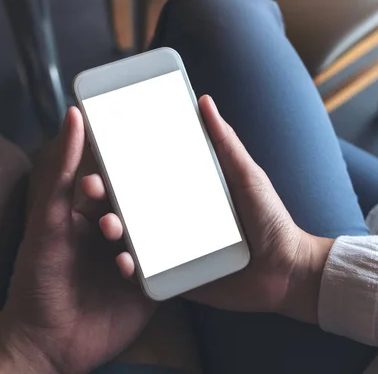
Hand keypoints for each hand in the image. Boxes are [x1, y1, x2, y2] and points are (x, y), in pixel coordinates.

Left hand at [0, 107, 155, 373]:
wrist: (46, 341)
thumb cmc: (39, 279)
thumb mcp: (49, 219)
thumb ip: (63, 171)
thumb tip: (72, 116)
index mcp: (91, 215)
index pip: (116, 182)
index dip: (124, 168)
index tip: (136, 150)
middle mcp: (115, 235)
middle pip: (142, 206)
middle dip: (143, 200)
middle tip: (145, 192)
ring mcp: (133, 260)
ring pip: (157, 235)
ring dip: (149, 232)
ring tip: (124, 236)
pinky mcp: (147, 288)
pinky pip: (164, 269)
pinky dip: (155, 264)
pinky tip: (134, 266)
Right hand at [84, 96, 332, 322]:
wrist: (286, 271)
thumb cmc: (270, 219)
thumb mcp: (246, 175)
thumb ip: (225, 143)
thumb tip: (204, 101)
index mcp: (185, 193)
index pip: (145, 177)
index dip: (119, 167)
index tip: (98, 153)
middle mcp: (172, 219)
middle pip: (130, 206)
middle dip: (105, 197)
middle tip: (91, 188)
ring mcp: (171, 249)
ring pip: (131, 239)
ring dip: (113, 231)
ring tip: (109, 225)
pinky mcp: (175, 277)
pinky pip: (146, 274)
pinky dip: (131, 269)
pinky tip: (124, 262)